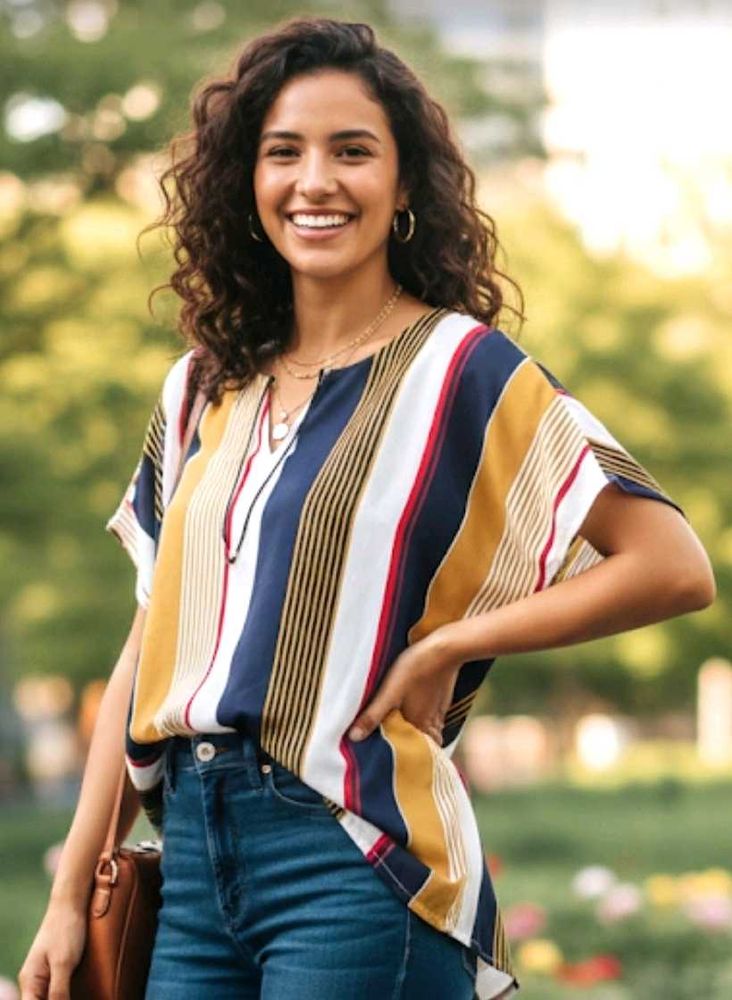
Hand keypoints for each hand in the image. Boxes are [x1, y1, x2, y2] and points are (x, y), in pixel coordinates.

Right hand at [18, 899, 86, 999]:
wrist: (70, 903)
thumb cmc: (65, 929)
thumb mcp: (64, 963)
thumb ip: (58, 991)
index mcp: (30, 982)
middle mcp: (32, 982)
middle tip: (74, 996)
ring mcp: (42, 976)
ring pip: (47, 999)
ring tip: (77, 995)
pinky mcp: (53, 970)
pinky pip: (53, 991)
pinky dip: (63, 996)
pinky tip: (76, 994)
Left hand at [348, 629, 460, 745]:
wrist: (444, 650)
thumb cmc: (415, 669)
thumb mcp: (389, 693)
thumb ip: (372, 716)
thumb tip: (354, 737)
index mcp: (416, 725)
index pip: (409, 751)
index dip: (399, 756)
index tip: (387, 758)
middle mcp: (429, 723)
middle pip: (421, 744)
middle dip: (409, 748)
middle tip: (393, 748)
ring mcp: (438, 712)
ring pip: (429, 733)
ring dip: (419, 737)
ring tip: (404, 735)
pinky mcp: (441, 700)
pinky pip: (435, 721)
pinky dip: (428, 724)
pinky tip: (418, 716)